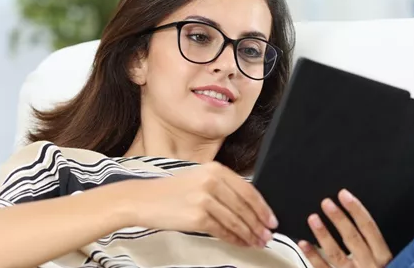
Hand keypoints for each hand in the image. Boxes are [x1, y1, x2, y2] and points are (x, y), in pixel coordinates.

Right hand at [128, 161, 277, 247]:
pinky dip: (234, 239)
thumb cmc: (170, 192)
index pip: (248, 190)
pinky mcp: (197, 217)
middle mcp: (212, 181)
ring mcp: (204, 198)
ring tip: (257, 242)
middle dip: (258, 224)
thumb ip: (223, 187)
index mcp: (215, 169)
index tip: (271, 219)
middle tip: (267, 236)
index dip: (262, 207)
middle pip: (244, 207)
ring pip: (235, 220)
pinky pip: (222, 230)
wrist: (142, 200)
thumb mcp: (199, 178)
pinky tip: (240, 243)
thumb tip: (249, 208)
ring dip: (249, 234)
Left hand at [298, 189, 392, 267]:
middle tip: (326, 203)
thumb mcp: (392, 263)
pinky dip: (313, 256)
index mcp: (384, 259)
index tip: (344, 195)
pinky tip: (304, 243)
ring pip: (336, 253)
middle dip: (338, 218)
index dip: (356, 210)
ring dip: (323, 234)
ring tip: (313, 218)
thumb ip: (377, 248)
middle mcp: (369, 266)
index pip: (370, 228)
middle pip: (352, 238)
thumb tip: (361, 222)